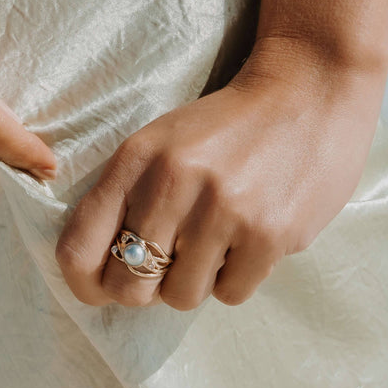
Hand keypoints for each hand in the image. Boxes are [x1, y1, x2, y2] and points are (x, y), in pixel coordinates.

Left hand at [54, 36, 387, 308]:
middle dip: (142, 291)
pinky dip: (235, 278)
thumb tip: (98, 272)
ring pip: (180, 297)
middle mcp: (172, 183)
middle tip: (164, 269)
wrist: (309, 90)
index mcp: (134, 159)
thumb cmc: (225, 125)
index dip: (82, 285)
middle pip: (128, 286)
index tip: (97, 290)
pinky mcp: (270, 233)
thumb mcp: (159, 143)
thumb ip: (124, 197)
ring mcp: (222, 209)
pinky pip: (231, 294)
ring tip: (212, 244)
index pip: (78, 248)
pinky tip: (247, 240)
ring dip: (194, 282)